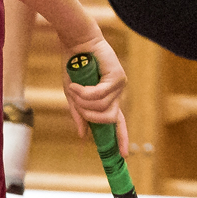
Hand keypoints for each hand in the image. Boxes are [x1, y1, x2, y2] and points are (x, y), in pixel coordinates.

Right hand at [61, 37, 129, 152]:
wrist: (76, 43)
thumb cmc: (74, 67)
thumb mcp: (73, 94)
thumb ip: (78, 113)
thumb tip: (83, 135)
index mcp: (108, 100)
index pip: (119, 124)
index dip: (122, 139)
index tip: (124, 155)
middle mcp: (116, 95)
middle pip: (108, 119)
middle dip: (89, 115)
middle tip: (76, 102)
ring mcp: (119, 86)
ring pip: (102, 108)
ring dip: (83, 102)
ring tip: (74, 88)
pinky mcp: (118, 77)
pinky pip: (100, 95)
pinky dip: (85, 93)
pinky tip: (76, 85)